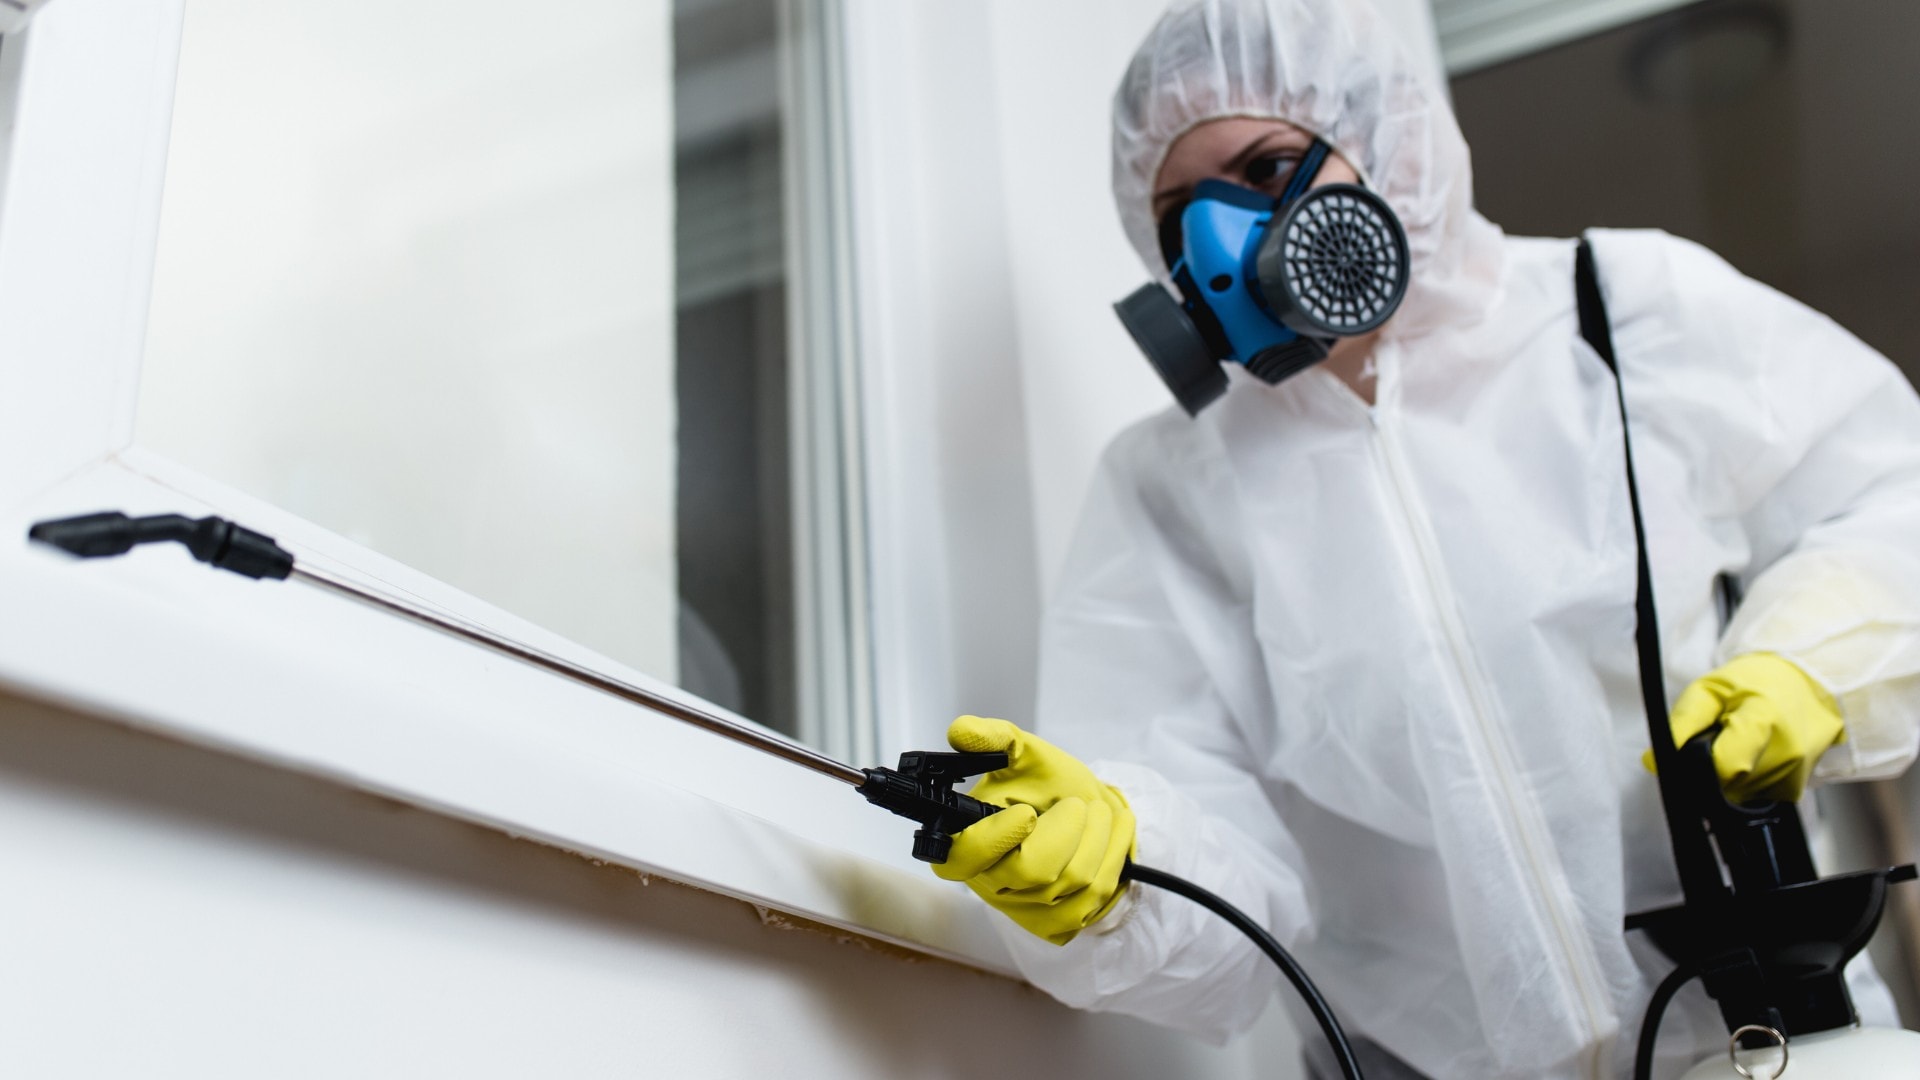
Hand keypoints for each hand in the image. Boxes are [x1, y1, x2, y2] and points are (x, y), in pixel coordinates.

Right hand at [931, 716, 1134, 945]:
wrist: (1088, 814)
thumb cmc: (1050, 786)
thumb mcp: (1025, 754)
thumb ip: (993, 738)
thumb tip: (960, 731)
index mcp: (967, 845)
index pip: (961, 859)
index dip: (994, 839)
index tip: (1026, 813)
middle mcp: (990, 884)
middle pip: (1032, 871)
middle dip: (1068, 829)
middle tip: (1078, 805)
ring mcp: (1024, 910)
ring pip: (1072, 881)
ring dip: (1098, 837)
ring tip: (1098, 812)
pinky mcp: (1057, 925)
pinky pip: (1093, 899)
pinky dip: (1111, 860)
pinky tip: (1110, 838)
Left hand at [1646, 652, 1844, 802]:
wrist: (1807, 684)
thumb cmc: (1756, 682)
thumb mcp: (1710, 690)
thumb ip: (1682, 724)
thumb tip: (1653, 762)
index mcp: (1765, 720)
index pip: (1723, 767)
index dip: (1698, 764)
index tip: (1694, 749)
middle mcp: (1787, 754)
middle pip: (1727, 784)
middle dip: (1711, 768)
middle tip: (1720, 738)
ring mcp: (1796, 775)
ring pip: (1738, 795)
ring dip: (1728, 775)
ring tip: (1738, 743)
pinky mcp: (1796, 789)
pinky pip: (1754, 797)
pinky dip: (1746, 781)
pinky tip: (1753, 756)